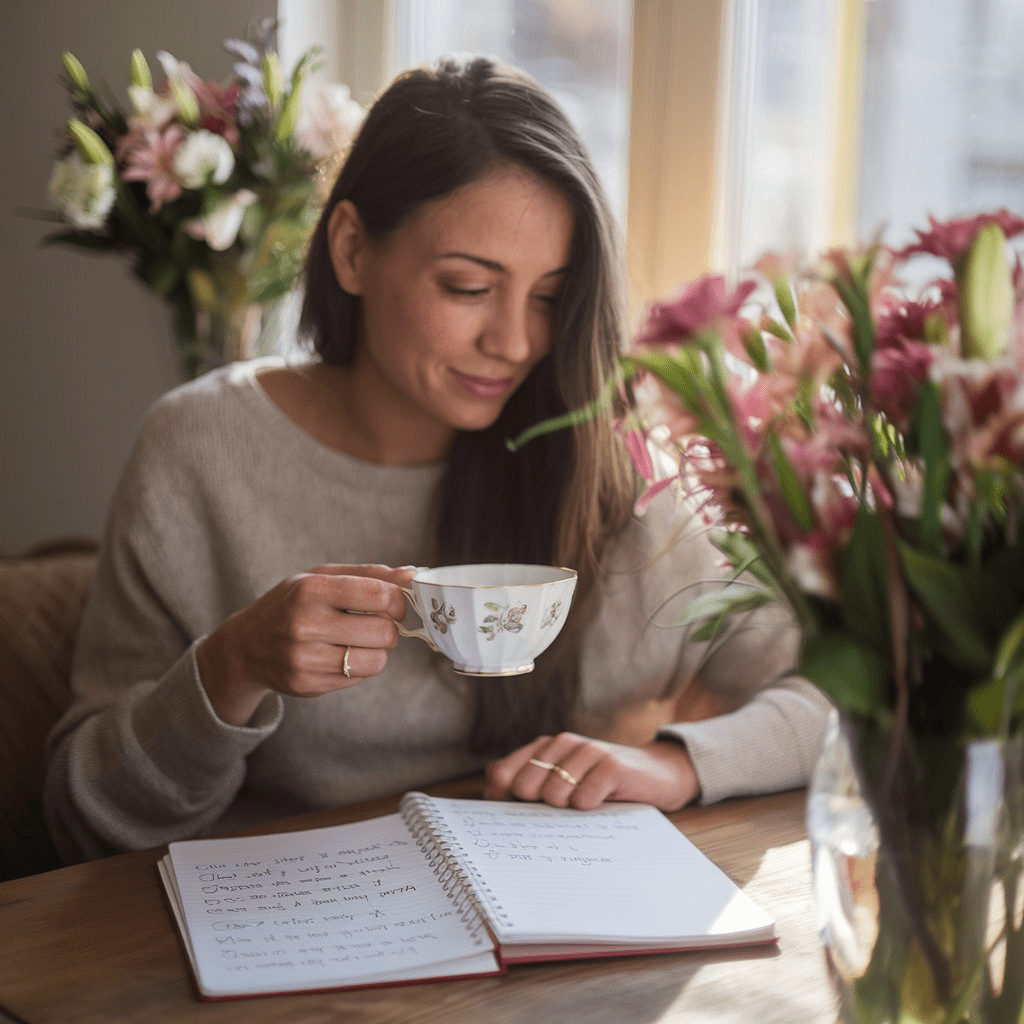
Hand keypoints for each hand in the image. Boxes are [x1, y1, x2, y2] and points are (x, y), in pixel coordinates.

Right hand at [196, 564, 413, 725]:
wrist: (245, 645)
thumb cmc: (292, 603)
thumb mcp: (322, 577)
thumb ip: (370, 575)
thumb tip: (414, 575)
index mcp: (310, 590)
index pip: (380, 596)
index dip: (398, 600)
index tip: (394, 603)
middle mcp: (304, 625)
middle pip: (384, 632)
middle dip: (389, 628)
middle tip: (374, 623)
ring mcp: (304, 660)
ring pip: (376, 661)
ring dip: (377, 651)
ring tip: (358, 640)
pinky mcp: (307, 686)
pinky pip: (358, 678)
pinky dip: (358, 666)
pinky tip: (338, 655)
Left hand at [484, 732, 700, 811]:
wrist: (657, 775)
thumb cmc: (602, 785)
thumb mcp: (563, 785)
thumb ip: (525, 786)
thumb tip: (490, 790)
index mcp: (544, 747)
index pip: (502, 774)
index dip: (505, 799)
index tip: (520, 813)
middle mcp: (562, 743)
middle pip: (524, 787)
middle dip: (539, 807)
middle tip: (564, 808)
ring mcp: (587, 750)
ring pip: (553, 794)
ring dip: (567, 810)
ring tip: (586, 803)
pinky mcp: (611, 764)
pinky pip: (584, 798)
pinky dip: (589, 808)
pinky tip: (602, 802)